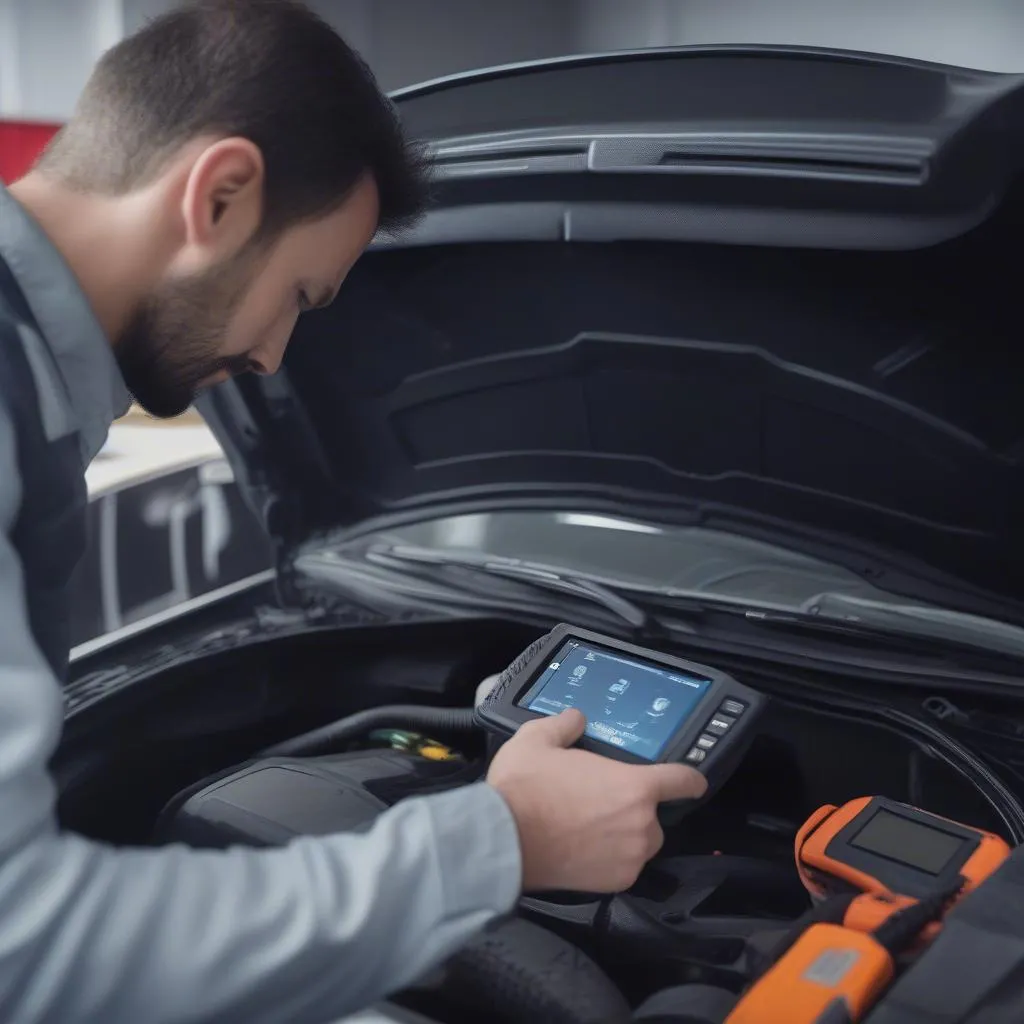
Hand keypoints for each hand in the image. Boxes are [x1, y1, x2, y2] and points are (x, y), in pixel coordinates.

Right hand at [486, 709, 707, 892]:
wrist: (504, 840)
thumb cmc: (524, 789)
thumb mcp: (538, 739)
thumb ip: (565, 725)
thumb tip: (576, 719)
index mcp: (634, 786)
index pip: (682, 781)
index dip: (691, 779)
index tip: (694, 782)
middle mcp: (641, 823)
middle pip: (654, 815)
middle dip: (634, 808)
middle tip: (600, 802)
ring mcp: (630, 856)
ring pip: (639, 842)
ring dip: (624, 834)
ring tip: (589, 827)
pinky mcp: (615, 882)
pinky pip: (624, 866)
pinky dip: (610, 859)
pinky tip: (583, 847)